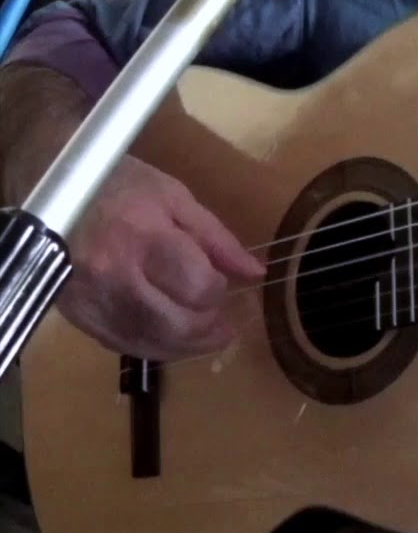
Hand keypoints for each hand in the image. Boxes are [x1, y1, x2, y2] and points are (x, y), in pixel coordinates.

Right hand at [57, 155, 264, 359]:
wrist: (46, 188)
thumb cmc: (117, 185)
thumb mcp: (173, 197)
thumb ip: (216, 238)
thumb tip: (255, 273)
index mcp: (144, 238)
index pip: (198, 287)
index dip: (219, 292)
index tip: (222, 284)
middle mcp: (116, 276)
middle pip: (177, 325)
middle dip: (210, 328)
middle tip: (224, 322)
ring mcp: (93, 301)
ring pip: (153, 344)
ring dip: (188, 345)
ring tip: (205, 333)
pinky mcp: (78, 317)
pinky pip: (125, 346)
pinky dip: (156, 347)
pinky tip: (171, 337)